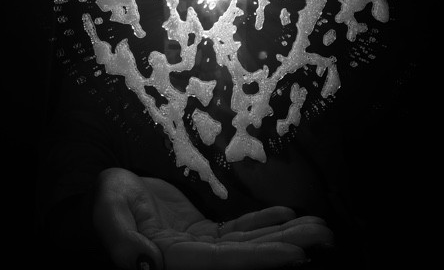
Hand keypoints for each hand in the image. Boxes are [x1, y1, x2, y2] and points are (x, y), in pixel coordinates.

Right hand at [92, 168, 333, 269]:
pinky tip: (287, 214)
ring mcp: (201, 245)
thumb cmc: (105, 202)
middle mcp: (194, 258)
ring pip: (250, 242)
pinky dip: (264, 222)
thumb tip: (143, 266)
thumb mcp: (107, 215)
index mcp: (173, 259)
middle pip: (249, 255)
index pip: (224, 262)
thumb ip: (121, 241)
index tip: (298, 255)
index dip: (261, 259)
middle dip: (289, 246)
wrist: (108, 194)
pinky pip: (238, 229)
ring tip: (318, 225)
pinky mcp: (203, 232)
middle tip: (326, 236)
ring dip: (285, 232)